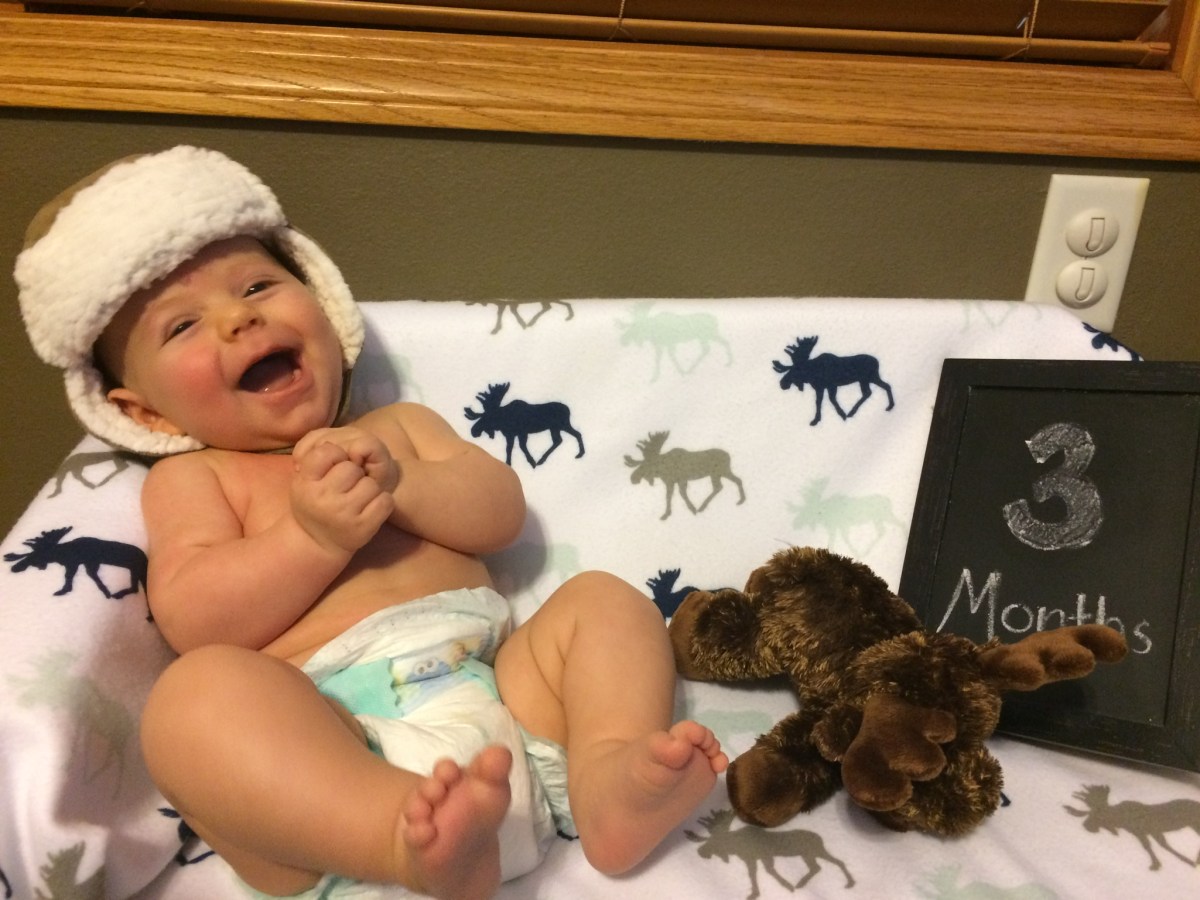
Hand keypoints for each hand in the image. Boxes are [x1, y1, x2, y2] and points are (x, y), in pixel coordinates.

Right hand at [290, 434, 395, 553]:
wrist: (317, 542)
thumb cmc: (313, 503)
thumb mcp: (304, 479)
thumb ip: (316, 458)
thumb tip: (340, 446)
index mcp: (306, 484)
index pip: (326, 452)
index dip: (335, 454)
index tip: (333, 466)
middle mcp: (323, 500)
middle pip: (352, 468)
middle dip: (353, 473)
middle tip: (346, 486)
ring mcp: (344, 514)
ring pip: (370, 485)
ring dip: (368, 489)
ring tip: (356, 498)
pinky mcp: (363, 527)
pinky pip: (385, 501)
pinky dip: (381, 502)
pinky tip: (369, 507)